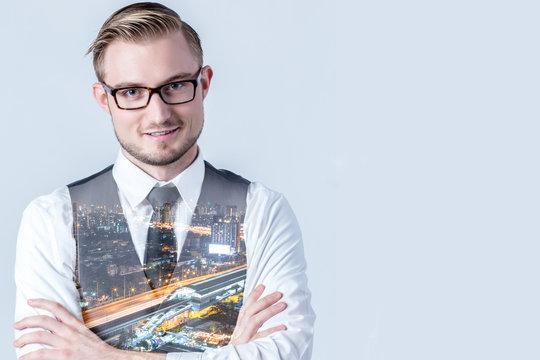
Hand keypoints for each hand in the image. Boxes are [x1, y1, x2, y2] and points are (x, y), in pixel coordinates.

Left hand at [13, 299, 156, 359]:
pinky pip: (41, 354)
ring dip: (24, 338)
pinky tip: (23, 358)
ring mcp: (66, 344)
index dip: (42, 302)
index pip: (57, 308)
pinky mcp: (63, 356)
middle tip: (17, 325)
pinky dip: (29, 356)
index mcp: (75, 324)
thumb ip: (72, 330)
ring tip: (17, 342)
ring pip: (39, 335)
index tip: (31, 301)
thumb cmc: (97, 350)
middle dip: (27, 321)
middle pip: (43, 320)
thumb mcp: (86, 334)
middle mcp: (69, 332)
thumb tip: (57, 329)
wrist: (108, 359)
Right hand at [230, 284, 286, 344]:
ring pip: (255, 320)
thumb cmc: (240, 352)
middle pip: (251, 311)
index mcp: (240, 327)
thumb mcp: (243, 338)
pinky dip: (272, 331)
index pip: (245, 307)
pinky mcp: (249, 347)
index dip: (253, 295)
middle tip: (278, 293)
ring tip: (283, 305)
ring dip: (269, 311)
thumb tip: (264, 315)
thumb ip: (251, 327)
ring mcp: (244, 338)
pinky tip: (283, 327)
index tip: (263, 285)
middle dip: (265, 300)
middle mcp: (240, 331)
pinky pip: (261, 337)